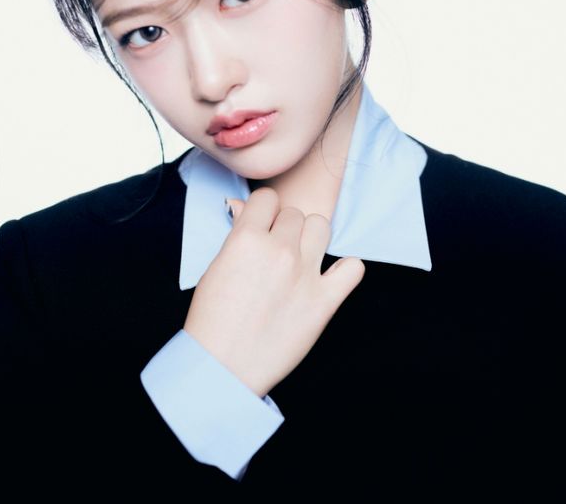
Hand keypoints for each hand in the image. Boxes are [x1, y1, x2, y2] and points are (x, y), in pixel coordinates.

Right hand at [183, 187, 364, 397]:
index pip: (267, 198)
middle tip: (277, 250)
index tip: (263, 224)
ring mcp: (305, 275)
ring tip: (301, 258)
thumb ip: (239, 236)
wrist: (222, 367)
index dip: (264, 211)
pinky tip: (331, 277)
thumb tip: (248, 210)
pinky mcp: (324, 302)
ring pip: (322, 227)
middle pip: (295, 214)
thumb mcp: (216, 266)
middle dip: (286, 227)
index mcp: (246, 239)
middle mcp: (279, 251)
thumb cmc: (213, 320)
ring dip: (311, 238)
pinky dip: (345, 269)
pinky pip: (353, 268)